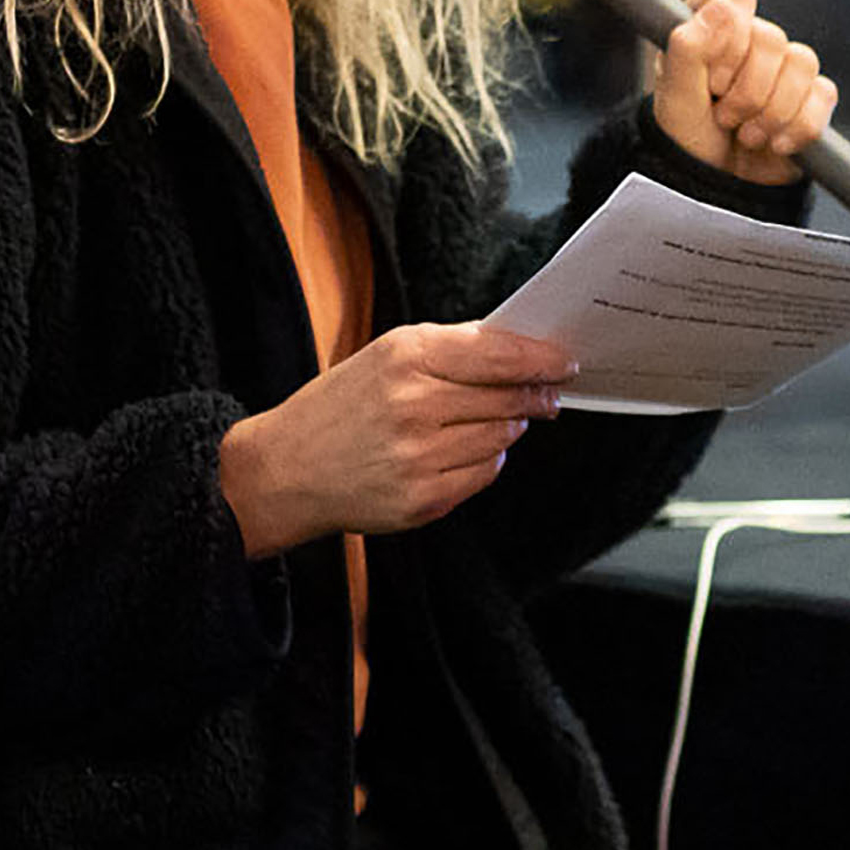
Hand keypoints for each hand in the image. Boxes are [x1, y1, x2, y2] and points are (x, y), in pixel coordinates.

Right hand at [219, 323, 575, 555]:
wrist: (284, 471)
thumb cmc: (339, 407)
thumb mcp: (385, 356)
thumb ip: (452, 349)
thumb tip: (520, 350)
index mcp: (405, 358)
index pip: (499, 355)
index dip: (542, 359)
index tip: (565, 361)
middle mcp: (414, 406)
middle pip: (509, 398)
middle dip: (534, 395)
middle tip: (546, 393)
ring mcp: (420, 458)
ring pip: (503, 438)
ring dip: (509, 427)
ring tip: (492, 419)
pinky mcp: (424, 500)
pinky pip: (485, 473)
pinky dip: (486, 459)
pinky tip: (462, 450)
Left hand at [653, 0, 835, 187]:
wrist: (714, 188)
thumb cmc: (687, 137)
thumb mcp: (674, 95)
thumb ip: (688, 46)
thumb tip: (725, 7)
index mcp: (711, 28)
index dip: (727, 37)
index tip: (710, 76)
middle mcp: (750, 42)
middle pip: (772, 36)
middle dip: (746, 89)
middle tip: (723, 115)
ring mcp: (784, 70)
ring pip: (803, 62)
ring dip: (771, 110)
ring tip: (746, 134)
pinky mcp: (811, 99)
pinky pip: (823, 95)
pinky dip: (797, 126)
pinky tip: (774, 143)